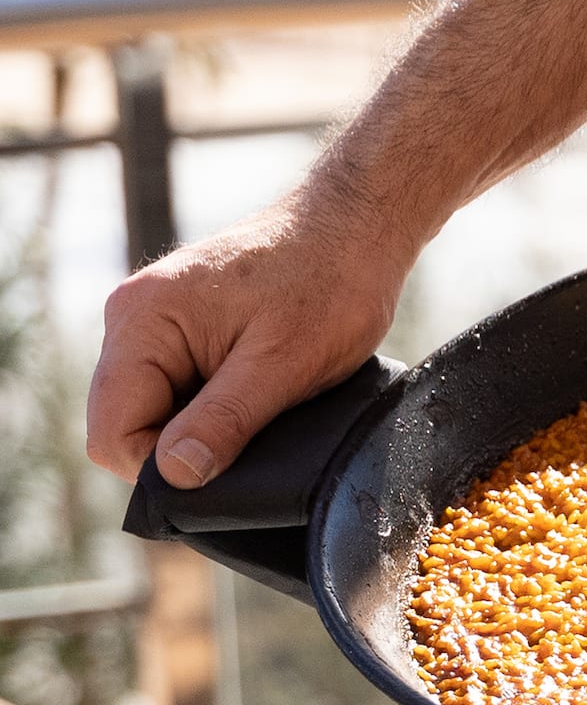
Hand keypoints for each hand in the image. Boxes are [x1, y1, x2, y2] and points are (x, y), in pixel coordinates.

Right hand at [87, 190, 411, 487]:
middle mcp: (132, 319)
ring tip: (263, 411)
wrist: (357, 228)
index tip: (228, 470)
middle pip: (128, 425)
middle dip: (184, 449)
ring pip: (156, 411)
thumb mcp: (283, 365)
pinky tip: (258, 396)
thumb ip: (223, 421)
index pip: (112, 432)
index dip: (162, 469)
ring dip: (204, 428)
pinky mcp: (182, 328)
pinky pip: (180, 389)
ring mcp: (155, 322)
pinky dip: (215, 407)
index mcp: (141, 322)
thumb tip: (174, 476)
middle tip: (255, 442)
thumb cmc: (329, 285)